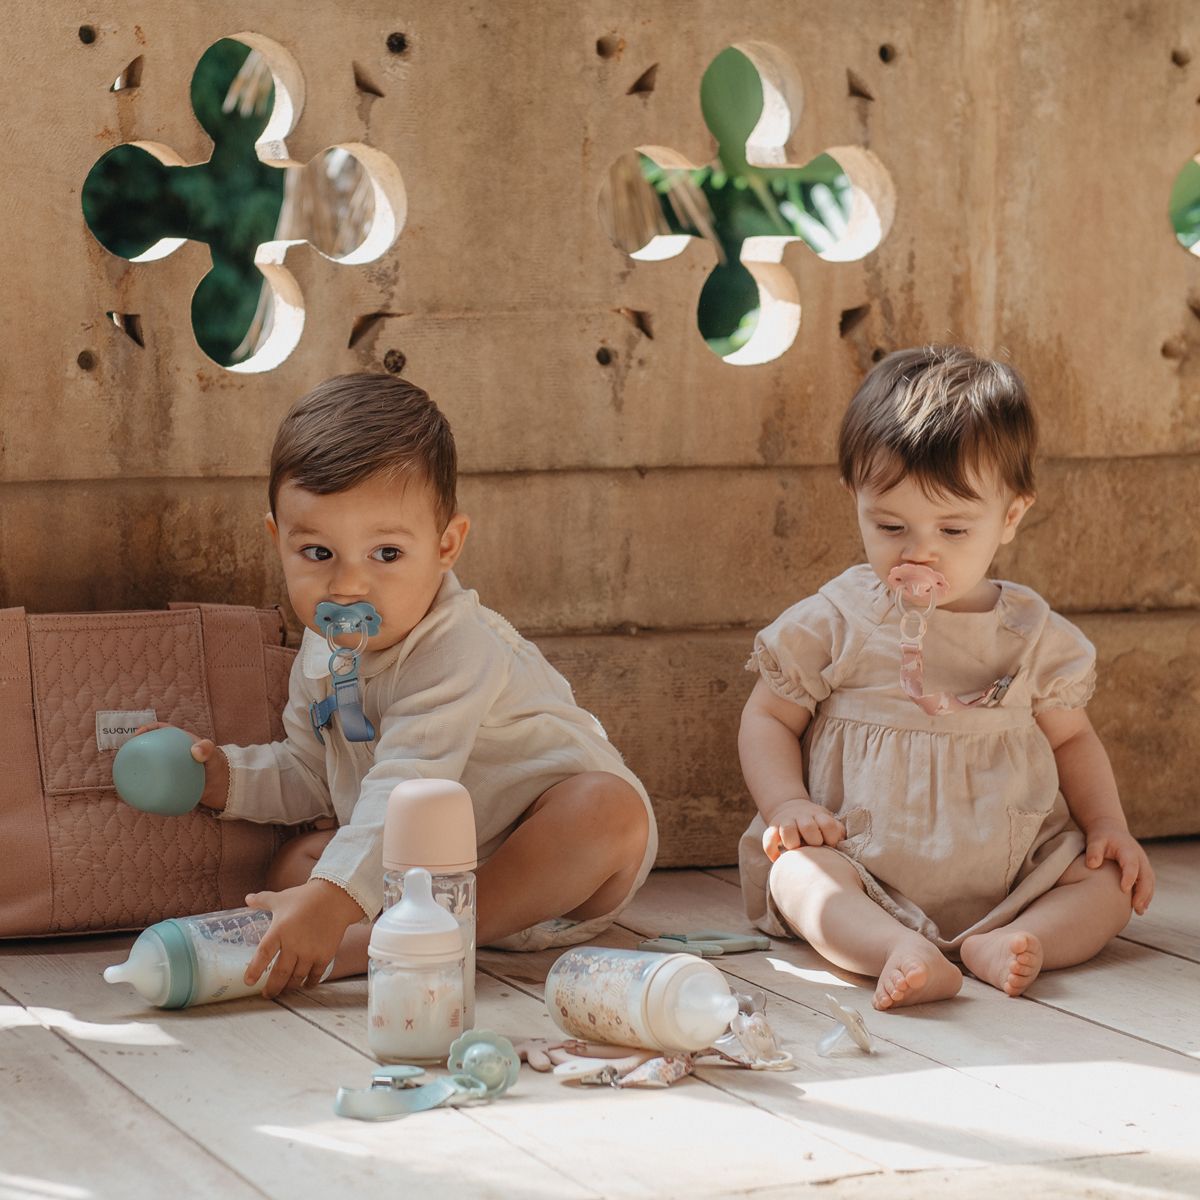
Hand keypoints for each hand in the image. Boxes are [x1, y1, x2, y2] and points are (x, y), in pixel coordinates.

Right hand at [132, 722, 228, 810]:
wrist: (225, 788)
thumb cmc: (219, 767)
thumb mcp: (214, 755)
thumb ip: (207, 750)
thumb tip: (195, 751)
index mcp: (181, 742)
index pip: (162, 730)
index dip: (148, 729)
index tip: (137, 735)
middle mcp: (174, 754)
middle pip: (152, 747)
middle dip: (138, 747)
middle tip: (126, 755)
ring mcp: (172, 768)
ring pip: (151, 764)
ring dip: (139, 766)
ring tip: (125, 772)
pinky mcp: (171, 782)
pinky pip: (155, 781)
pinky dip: (146, 784)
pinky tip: (137, 791)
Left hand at [243, 879, 365, 997]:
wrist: (336, 897)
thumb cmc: (306, 897)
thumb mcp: (282, 898)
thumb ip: (263, 900)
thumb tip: (247, 898)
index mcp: (279, 930)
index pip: (263, 955)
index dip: (254, 970)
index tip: (248, 982)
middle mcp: (294, 944)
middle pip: (280, 974)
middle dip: (272, 988)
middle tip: (267, 995)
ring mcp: (310, 952)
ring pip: (296, 978)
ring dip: (289, 987)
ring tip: (285, 990)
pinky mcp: (325, 955)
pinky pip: (315, 975)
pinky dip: (309, 983)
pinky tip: (305, 985)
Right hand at [763, 799, 844, 861]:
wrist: (791, 808)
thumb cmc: (815, 822)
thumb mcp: (827, 821)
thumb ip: (837, 831)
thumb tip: (843, 844)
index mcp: (818, 815)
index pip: (828, 824)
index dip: (831, 837)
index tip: (831, 845)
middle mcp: (801, 817)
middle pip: (808, 826)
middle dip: (813, 839)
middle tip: (815, 847)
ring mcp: (785, 822)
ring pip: (787, 829)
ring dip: (792, 843)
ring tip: (796, 852)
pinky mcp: (772, 829)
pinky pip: (768, 838)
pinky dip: (772, 850)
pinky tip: (778, 859)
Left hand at [1084, 821, 1154, 914]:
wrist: (1110, 829)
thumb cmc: (1101, 837)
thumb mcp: (1095, 840)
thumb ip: (1093, 851)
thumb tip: (1092, 865)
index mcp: (1128, 850)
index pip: (1131, 864)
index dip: (1129, 877)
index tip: (1124, 890)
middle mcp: (1139, 857)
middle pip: (1146, 876)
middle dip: (1143, 893)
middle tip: (1137, 908)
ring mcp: (1143, 864)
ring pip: (1150, 882)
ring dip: (1147, 896)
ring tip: (1140, 911)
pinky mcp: (1142, 869)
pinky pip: (1147, 883)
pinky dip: (1146, 895)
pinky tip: (1140, 907)